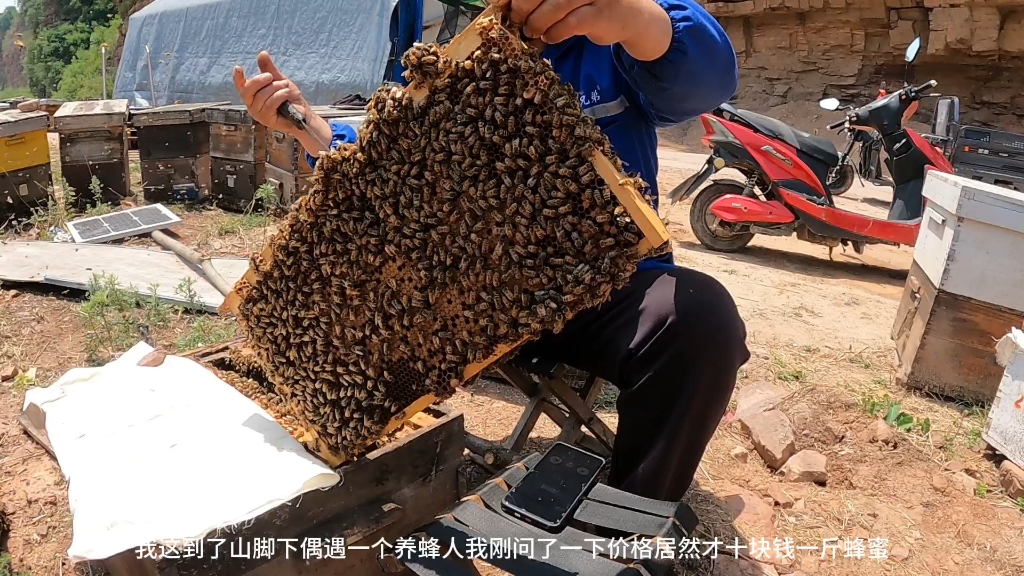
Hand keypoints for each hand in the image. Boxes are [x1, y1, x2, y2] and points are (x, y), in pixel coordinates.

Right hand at [232, 52, 332, 154]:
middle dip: (259, 80)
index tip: (238, 68)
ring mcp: (258, 114)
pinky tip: (286, 93)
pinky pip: (270, 104)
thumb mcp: (278, 80)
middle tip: (270, 76)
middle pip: (247, 90)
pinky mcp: (267, 120)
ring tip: (285, 85)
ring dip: (275, 88)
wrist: (303, 113)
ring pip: (261, 96)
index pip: (241, 86)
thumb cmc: (288, 97)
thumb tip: (262, 53)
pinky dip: (279, 95)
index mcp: (252, 95)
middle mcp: (251, 105)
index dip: (237, 78)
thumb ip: (269, 69)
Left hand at [510, 0, 669, 57]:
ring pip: (557, 4)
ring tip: (531, 30)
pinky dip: (556, 32)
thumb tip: (510, 6)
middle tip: (517, 18)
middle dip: (524, 4)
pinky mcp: (602, 13)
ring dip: (538, 21)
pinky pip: (571, 23)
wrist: (632, 15)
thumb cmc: (590, 3)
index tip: (500, 1)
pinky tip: (550, 37)